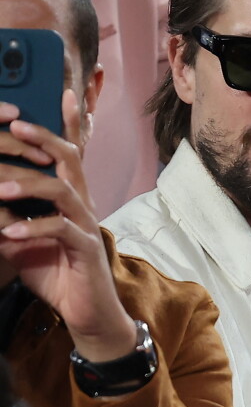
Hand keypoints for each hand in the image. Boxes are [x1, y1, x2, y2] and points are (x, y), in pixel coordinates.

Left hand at [0, 92, 135, 361]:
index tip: (62, 93)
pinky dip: (33, 228)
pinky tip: (8, 232)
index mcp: (70, 196)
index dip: (68, 122)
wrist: (87, 313)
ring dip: (29, 185)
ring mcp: (86, 224)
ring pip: (63, 190)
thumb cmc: (56, 272)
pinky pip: (61, 229)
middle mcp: (82, 202)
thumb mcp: (23, 239)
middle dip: (43, 139)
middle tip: (15, 127)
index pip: (70, 152)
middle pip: (69, 159)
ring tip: (0, 189)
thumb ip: (8, 216)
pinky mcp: (86, 248)